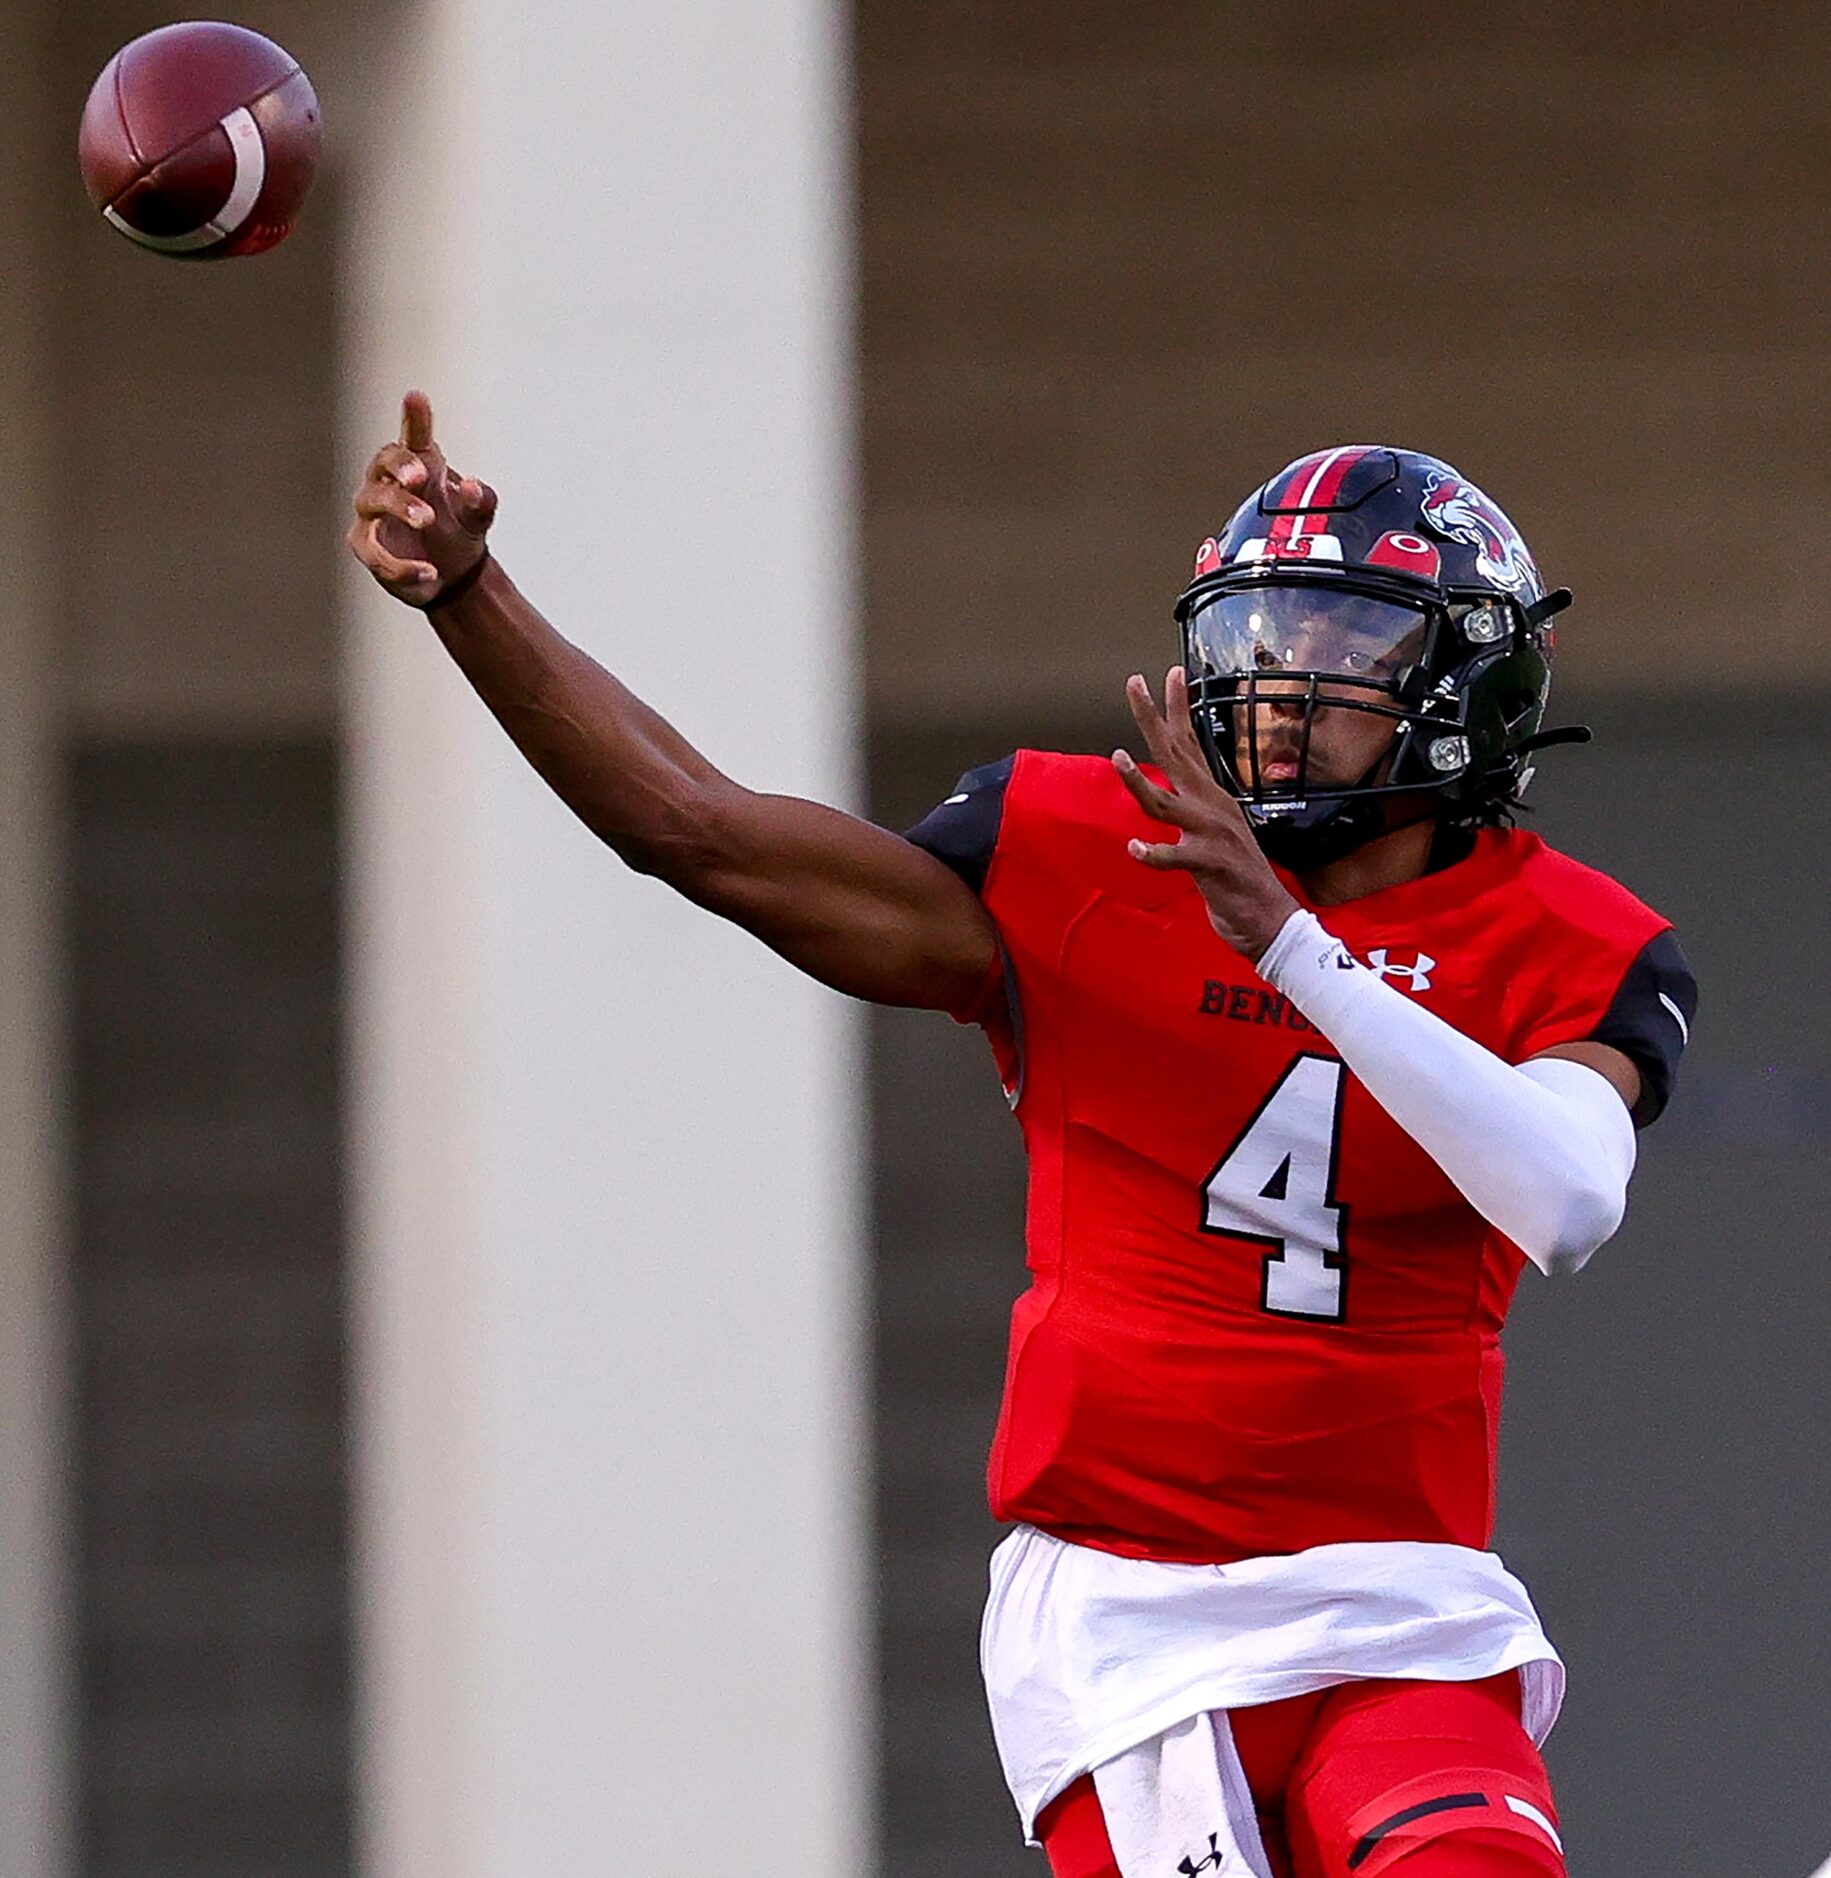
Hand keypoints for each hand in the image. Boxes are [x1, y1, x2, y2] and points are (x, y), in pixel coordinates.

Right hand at [347, 390, 498, 606]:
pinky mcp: (366, 547)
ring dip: (399, 508)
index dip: (414, 418)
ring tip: (429, 520)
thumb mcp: (478, 516)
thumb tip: (472, 486)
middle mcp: (388, 482)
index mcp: (418, 465)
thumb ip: (481, 500)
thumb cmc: (458, 530)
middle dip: (399, 466)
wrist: (454, 575)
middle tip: (419, 476)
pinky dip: (402, 564)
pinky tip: (430, 572)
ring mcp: (372, 514)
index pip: (413, 437)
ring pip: (372, 502)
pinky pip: (375, 553)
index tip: (416, 397)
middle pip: (382, 462)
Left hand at [1112, 667, 1300, 961]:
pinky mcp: (1210, 865)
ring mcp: (1212, 834)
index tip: (1168, 672)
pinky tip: (1135, 849)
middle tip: (1133, 683)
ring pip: (1167, 803)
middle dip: (1152, 718)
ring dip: (1139, 782)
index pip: (1190, 743)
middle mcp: (1211, 807)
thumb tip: (1176, 790)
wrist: (1268, 920)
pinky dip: (1155, 853)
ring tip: (1117, 759)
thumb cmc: (1235, 878)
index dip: (1177, 708)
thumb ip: (1194, 809)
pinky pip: (1176, 857)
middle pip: (1175, 754)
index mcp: (1211, 797)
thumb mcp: (1213, 833)